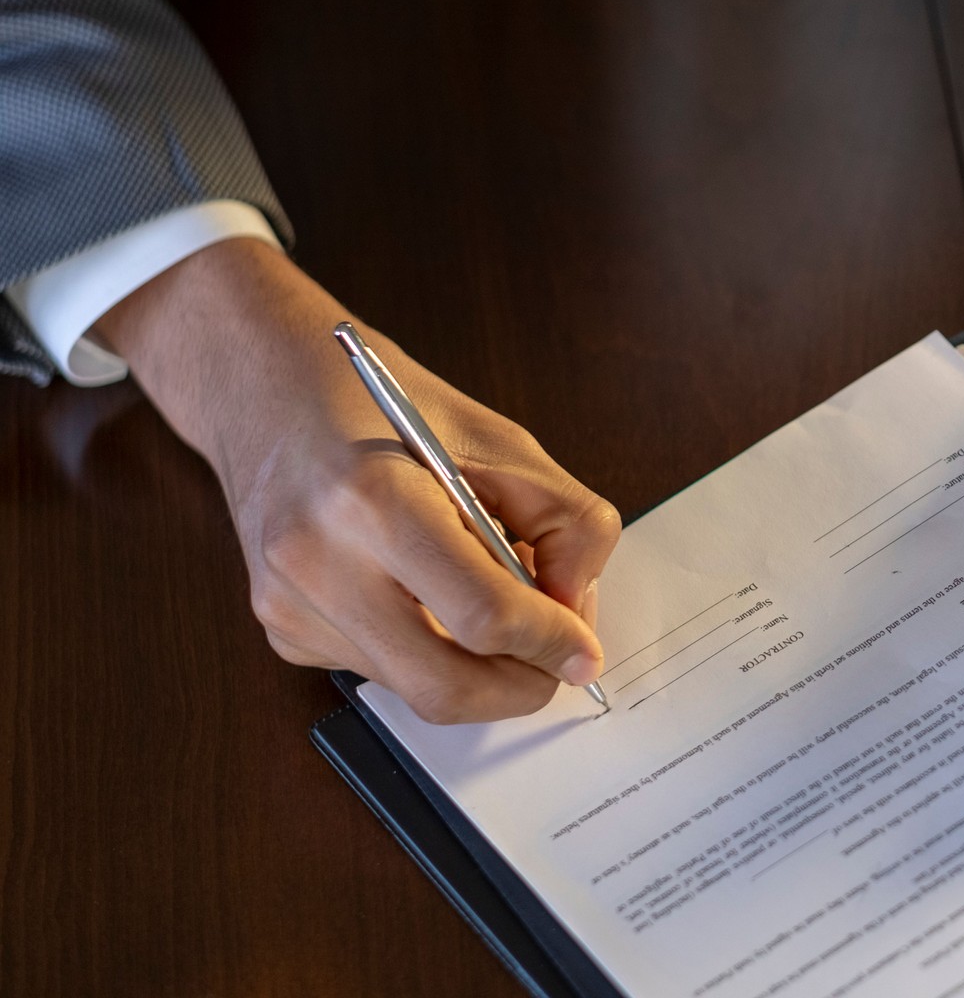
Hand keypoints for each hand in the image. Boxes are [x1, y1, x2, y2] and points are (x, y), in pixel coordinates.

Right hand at [98, 240, 620, 722]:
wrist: (266, 389)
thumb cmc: (385, 406)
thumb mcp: (502, 440)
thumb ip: (564, 522)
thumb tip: (575, 611)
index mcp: (375, 501)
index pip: (482, 615)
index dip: (549, 641)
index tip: (583, 648)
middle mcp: (318, 563)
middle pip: (443, 686)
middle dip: (517, 687)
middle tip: (554, 661)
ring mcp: (290, 606)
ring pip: (415, 688)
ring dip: (475, 666)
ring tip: (489, 598)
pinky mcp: (281, 630)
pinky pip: (382, 670)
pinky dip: (427, 649)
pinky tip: (423, 590)